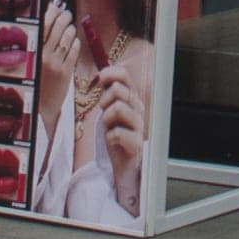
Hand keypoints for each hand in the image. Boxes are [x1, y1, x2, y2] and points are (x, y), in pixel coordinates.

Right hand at [40, 0, 86, 111]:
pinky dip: (75, 43)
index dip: (51, 11)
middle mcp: (41, 56)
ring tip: (69, 28)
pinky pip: (74, 50)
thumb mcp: (30, 61)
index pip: (43, 23)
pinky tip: (73, 41)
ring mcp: (54, 64)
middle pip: (57, 27)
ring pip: (67, 37)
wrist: (38, 109)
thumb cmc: (33, 80)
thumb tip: (47, 16)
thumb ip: (37, 42)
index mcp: (30, 51)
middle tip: (66, 14)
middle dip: (63, 16)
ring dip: (70, 29)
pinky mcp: (65, 72)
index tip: (55, 5)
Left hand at [98, 45, 148, 212]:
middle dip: (104, 99)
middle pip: (118, 90)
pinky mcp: (136, 143)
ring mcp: (139, 126)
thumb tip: (102, 75)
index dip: (110, 73)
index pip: (125, 76)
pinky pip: (117, 132)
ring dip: (106, 118)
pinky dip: (110, 137)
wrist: (126, 166)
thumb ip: (110, 94)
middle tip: (104, 112)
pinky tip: (113, 141)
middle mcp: (139, 109)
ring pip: (117, 107)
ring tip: (109, 127)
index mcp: (133, 99)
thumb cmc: (118, 137)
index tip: (99, 80)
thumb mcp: (111, 112)